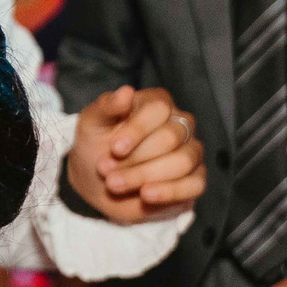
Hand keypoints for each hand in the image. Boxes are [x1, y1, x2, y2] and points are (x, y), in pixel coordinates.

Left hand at [65, 85, 202, 221]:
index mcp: (157, 103)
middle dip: (135, 158)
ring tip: (115, 184)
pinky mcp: (195, 179)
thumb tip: (126, 91)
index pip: (159, 109)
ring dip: (145, 176)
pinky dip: (169, 192)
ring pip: (182, 161)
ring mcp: (190, 151)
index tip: (115, 148)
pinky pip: (195, 184)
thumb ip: (107, 106)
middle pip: (170, 138)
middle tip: (105, 171)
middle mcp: (180, 124)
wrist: (96, 182)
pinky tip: (145, 195)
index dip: (137, 129)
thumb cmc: (96, 145)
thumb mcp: (92, 123)